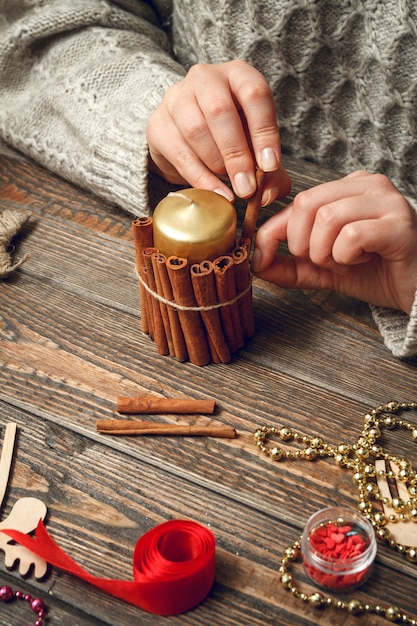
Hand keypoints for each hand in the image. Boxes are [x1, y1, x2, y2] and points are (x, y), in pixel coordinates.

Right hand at [146, 60, 290, 203]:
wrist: (187, 135)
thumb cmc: (232, 136)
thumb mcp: (256, 147)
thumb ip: (270, 172)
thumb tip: (267, 196)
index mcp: (238, 74)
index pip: (255, 94)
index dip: (264, 132)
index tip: (270, 165)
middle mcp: (205, 78)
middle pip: (220, 111)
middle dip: (236, 154)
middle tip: (247, 187)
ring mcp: (176, 98)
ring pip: (196, 129)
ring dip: (216, 164)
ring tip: (231, 187)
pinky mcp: (158, 123)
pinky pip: (179, 152)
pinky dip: (199, 177)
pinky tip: (214, 192)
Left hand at [252, 170, 416, 313]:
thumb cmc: (375, 272)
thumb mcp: (323, 269)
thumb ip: (290, 265)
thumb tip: (255, 263)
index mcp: (346, 188)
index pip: (295, 203)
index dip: (271, 234)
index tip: (261, 260)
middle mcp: (367, 185)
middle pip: (306, 204)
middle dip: (302, 244)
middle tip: (322, 262)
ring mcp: (386, 200)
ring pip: (327, 218)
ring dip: (326, 253)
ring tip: (345, 263)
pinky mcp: (399, 224)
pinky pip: (352, 236)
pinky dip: (347, 257)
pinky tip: (364, 260)